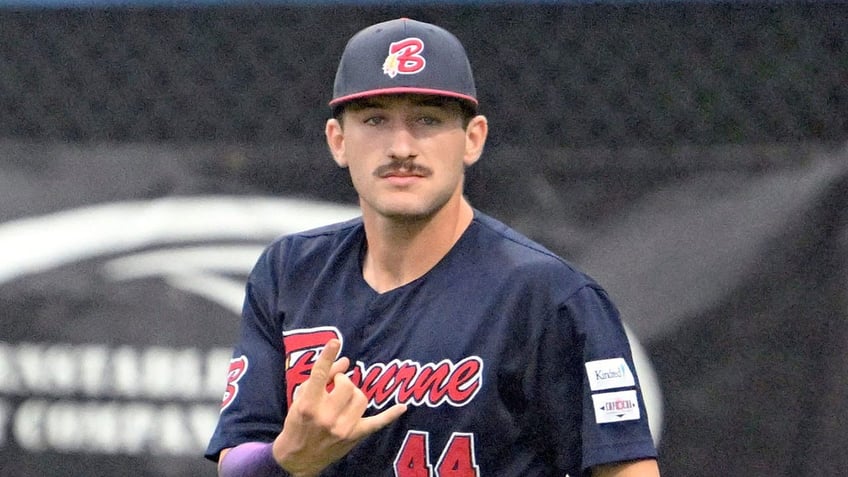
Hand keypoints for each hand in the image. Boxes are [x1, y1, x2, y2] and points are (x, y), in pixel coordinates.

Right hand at [272, 339, 407, 476]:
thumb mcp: (301, 399)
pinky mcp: (354, 436)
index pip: (319, 376)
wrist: (297, 458)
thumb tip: (346, 360)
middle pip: (347, 386)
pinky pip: (377, 423)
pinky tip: (402, 407)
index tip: (335, 342)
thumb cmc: (298, 423)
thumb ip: (323, 378)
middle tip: (336, 385)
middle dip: (343, 381)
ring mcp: (342, 428)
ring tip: (344, 397)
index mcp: (308, 405)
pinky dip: (390, 415)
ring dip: (354, 393)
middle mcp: (326, 417)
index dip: (327, 357)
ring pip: (361, 398)